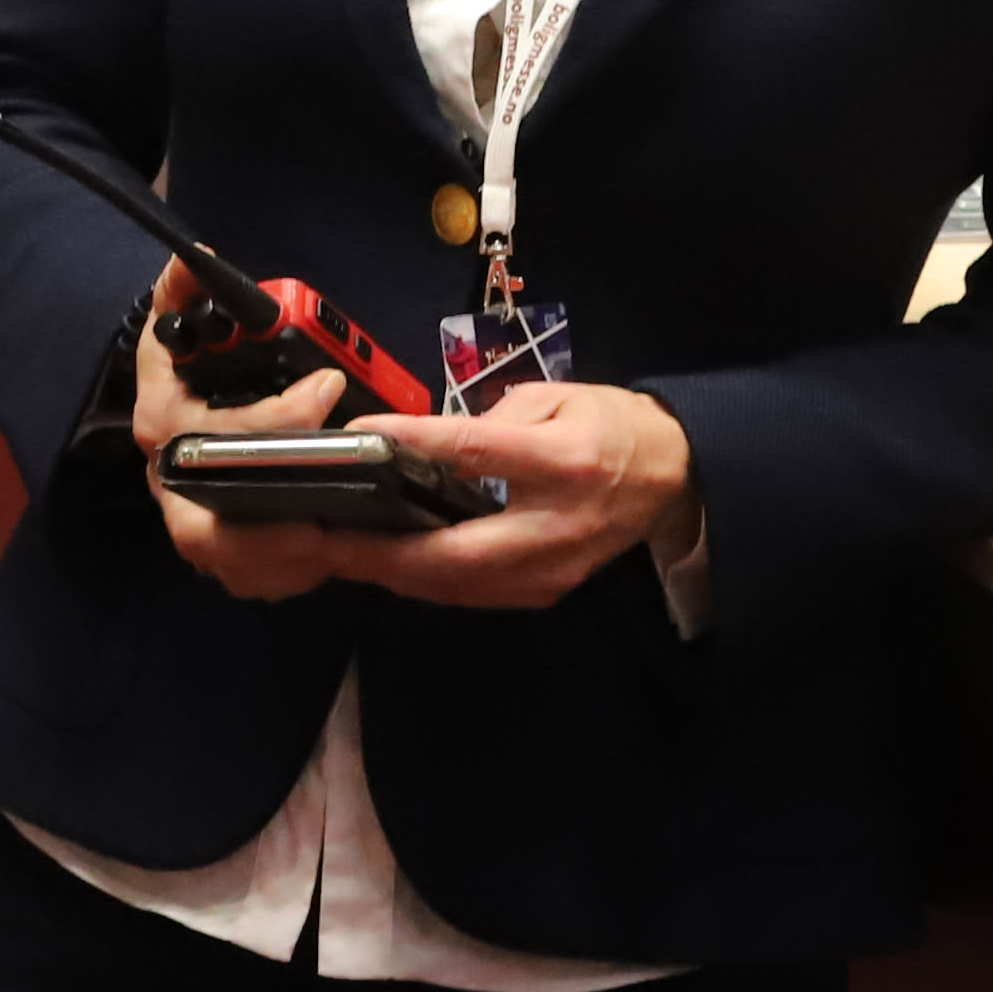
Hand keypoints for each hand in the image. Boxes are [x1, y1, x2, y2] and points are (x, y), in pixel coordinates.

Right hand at [132, 264, 371, 602]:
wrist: (166, 420)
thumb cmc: (182, 372)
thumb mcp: (177, 327)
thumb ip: (185, 290)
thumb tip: (198, 256)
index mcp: (161, 424)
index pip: (217, 430)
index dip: (276, 414)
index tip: (329, 384)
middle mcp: (168, 482)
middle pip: (205, 531)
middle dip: (267, 533)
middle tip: (328, 522)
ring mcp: (189, 521)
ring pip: (230, 563)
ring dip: (282, 561)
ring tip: (336, 541)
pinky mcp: (217, 551)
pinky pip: (250, 578)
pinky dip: (286, 575)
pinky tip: (326, 556)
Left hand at [309, 381, 701, 613]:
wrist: (670, 480)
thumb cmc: (609, 426)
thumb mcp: (558, 397)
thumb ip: (493, 417)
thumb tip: (426, 440)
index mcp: (562, 461)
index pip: (475, 452)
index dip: (413, 445)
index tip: (355, 438)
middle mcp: (554, 525)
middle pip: (454, 551)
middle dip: (380, 551)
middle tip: (322, 537)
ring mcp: (549, 570)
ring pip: (456, 586)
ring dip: (391, 573)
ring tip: (336, 553)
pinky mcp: (542, 593)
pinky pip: (469, 594)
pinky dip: (421, 582)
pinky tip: (384, 565)